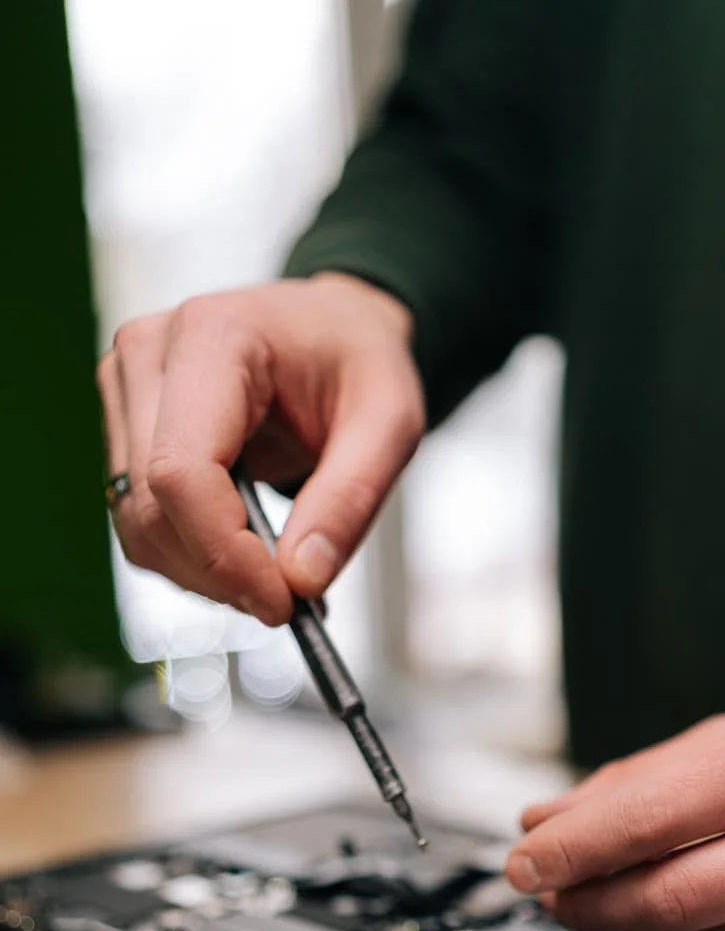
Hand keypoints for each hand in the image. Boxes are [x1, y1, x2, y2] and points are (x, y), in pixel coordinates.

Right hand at [97, 273, 424, 623]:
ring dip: (204, 575)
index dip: (223, 552)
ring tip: (274, 578)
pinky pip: (141, 522)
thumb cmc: (358, 359)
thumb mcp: (391, 423)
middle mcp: (149, 356)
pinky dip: (192, 560)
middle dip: (220, 574)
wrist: (332, 328)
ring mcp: (127, 393)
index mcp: (213, 337)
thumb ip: (350, 500)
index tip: (280, 600)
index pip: (181, 471)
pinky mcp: (127, 431)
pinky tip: (243, 558)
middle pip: (151, 506)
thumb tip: (302, 579)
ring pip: (137, 525)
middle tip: (288, 601)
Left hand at [506, 705, 724, 930]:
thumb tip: (550, 818)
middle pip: (678, 894)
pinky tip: (711, 909)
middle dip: (591, 901)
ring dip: (642, 919)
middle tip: (547, 892)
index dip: (579, 845)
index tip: (527, 857)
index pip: (663, 813)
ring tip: (615, 892)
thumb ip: (649, 778)